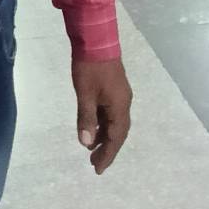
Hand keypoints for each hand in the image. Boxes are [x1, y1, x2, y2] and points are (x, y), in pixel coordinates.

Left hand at [72, 57, 131, 174]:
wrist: (96, 38)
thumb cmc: (89, 67)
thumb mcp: (85, 94)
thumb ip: (86, 118)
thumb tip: (86, 143)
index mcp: (120, 106)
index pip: (116, 138)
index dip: (108, 154)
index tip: (98, 169)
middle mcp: (124, 103)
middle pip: (118, 132)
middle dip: (107, 148)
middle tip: (95, 163)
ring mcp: (120, 95)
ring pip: (114, 122)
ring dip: (104, 136)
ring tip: (92, 148)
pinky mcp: (113, 88)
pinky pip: (111, 112)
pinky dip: (103, 123)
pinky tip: (93, 126)